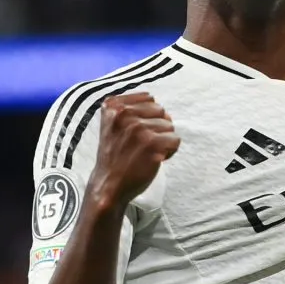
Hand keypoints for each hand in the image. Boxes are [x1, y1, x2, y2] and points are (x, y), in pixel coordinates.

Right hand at [88, 92, 180, 210]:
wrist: (109, 185)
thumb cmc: (116, 155)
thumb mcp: (113, 125)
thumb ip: (131, 110)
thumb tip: (162, 108)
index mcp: (113, 106)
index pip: (149, 99)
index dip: (148, 117)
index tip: (134, 133)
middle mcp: (124, 114)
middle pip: (161, 112)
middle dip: (157, 128)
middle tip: (141, 145)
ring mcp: (138, 128)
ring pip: (170, 127)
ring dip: (162, 141)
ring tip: (145, 153)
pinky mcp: (152, 143)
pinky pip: (175, 140)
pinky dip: (169, 151)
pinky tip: (154, 159)